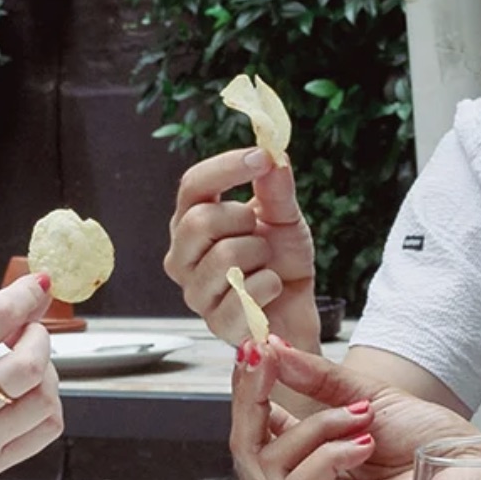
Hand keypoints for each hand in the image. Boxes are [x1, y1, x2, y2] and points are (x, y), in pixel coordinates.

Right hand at [0, 275, 63, 479]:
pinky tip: (26, 395)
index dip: (24, 295)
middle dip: (39, 336)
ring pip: (45, 400)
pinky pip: (44, 430)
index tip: (37, 283)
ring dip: (46, 372)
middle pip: (30, 366)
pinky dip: (47, 406)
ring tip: (25, 362)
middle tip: (26, 329)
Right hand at [167, 148, 319, 348]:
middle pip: (198, 222)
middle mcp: (183, 256)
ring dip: (261, 256)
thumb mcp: (284, 217)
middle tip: (260, 232)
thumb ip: (276, 188)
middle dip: (243, 221)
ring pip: (225, 258)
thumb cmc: (282, 262)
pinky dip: (269, 286)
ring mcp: (195, 293)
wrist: (297, 309)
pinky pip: (244, 295)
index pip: (192, 186)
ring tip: (265, 264)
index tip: (261, 158)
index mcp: (192, 223)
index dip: (226, 168)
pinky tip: (271, 289)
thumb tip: (274, 155)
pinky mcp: (216, 324)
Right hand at [228, 341, 471, 479]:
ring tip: (361, 419)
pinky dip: (328, 456)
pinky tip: (364, 445)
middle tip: (262, 361)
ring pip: (274, 464)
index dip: (249, 390)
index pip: (262, 429)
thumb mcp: (366, 396)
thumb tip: (272, 350)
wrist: (469, 470)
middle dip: (252, 400)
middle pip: (250, 450)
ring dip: (315, 428)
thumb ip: (316, 380)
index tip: (252, 349)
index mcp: (316, 459)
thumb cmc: (431, 441)